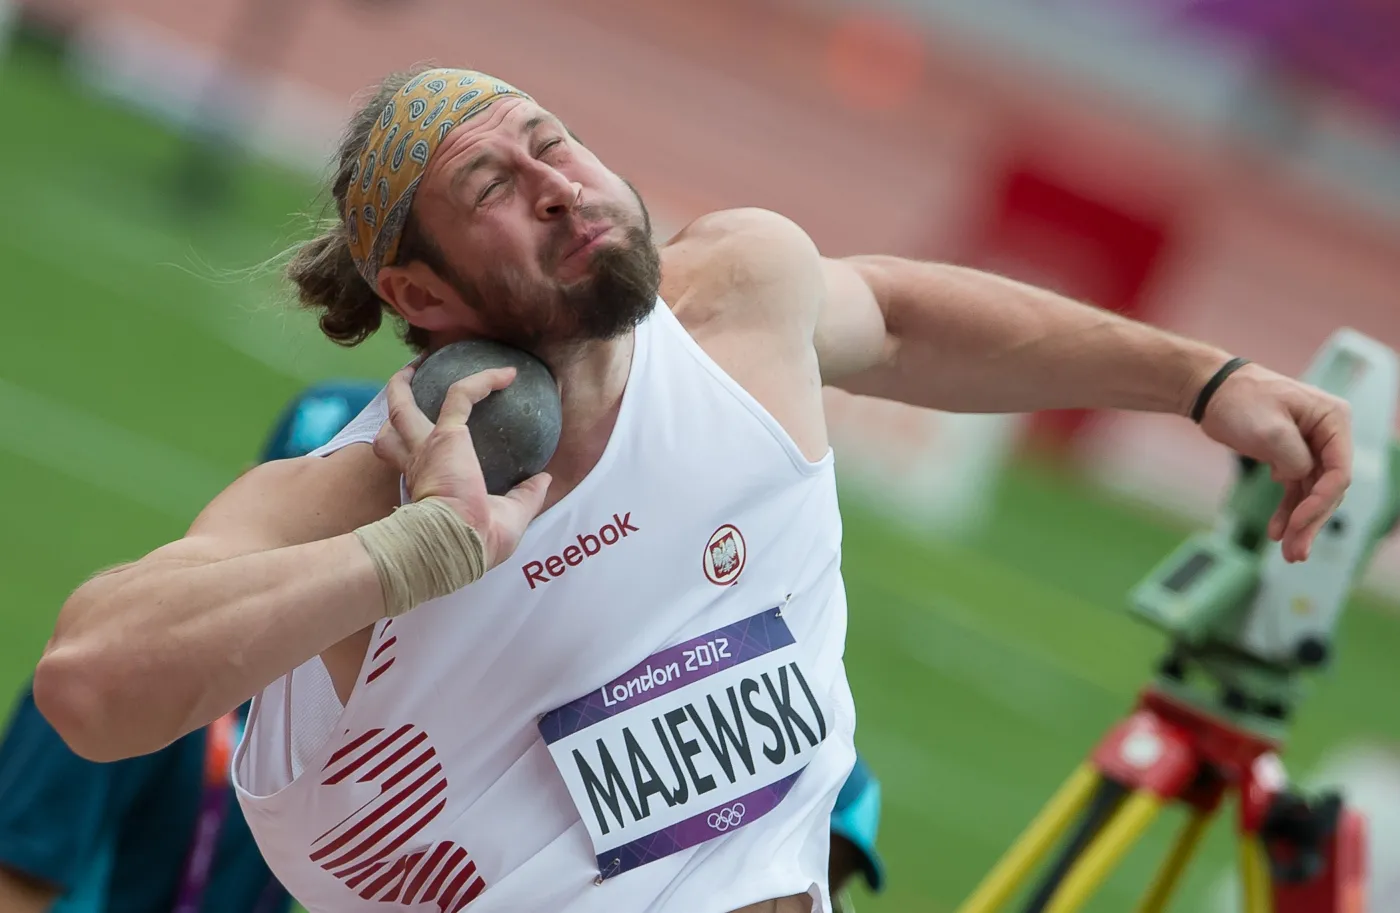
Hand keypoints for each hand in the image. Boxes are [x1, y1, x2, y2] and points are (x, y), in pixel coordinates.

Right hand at [373, 364, 551, 568]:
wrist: (459, 544)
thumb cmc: (477, 541)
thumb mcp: (509, 518)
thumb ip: (526, 496)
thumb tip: (544, 480)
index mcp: (425, 485)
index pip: (409, 460)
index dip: (413, 446)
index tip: (431, 441)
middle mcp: (418, 464)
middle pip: (392, 429)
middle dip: (395, 404)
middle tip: (405, 385)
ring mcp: (427, 447)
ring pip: (402, 406)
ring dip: (404, 384)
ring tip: (418, 364)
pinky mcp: (446, 435)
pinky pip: (462, 395)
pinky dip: (484, 381)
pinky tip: (508, 375)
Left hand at [1198, 362, 1351, 562]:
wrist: (1210, 391)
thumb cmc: (1239, 401)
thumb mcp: (1268, 429)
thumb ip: (1294, 458)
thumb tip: (1301, 478)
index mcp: (1333, 420)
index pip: (1339, 471)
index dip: (1321, 502)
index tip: (1297, 524)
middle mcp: (1328, 435)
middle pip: (1328, 488)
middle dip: (1311, 522)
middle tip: (1294, 553)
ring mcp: (1311, 448)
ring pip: (1312, 494)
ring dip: (1300, 524)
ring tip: (1288, 553)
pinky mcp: (1290, 457)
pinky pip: (1296, 491)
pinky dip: (1287, 512)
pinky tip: (1275, 532)